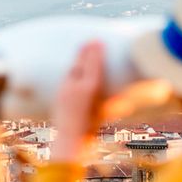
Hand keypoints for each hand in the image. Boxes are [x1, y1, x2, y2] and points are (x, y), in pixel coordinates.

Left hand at [50, 41, 105, 162]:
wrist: (69, 141)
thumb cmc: (91, 131)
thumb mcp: (103, 114)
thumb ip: (111, 104)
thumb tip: (122, 100)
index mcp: (88, 90)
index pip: (92, 65)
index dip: (95, 53)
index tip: (98, 41)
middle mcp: (75, 87)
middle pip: (80, 64)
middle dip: (85, 52)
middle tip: (90, 41)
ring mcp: (64, 90)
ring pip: (71, 70)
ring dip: (77, 60)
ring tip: (82, 50)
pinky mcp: (58, 96)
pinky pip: (66, 78)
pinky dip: (71, 72)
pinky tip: (74, 69)